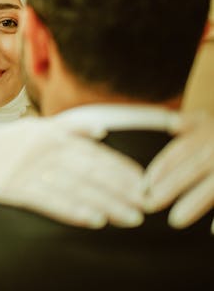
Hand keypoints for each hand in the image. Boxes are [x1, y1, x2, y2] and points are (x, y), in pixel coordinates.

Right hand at [0, 117, 144, 228]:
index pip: (94, 152)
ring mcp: (31, 169)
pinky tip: (93, 220)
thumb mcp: (38, 125)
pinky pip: (49, 201)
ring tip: (129, 217)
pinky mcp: (17, 188)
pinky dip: (72, 210)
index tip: (142, 183)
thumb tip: (101, 130)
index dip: (120, 168)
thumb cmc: (7, 141)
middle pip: (90, 171)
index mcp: (53, 134)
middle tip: (144, 204)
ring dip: (105, 203)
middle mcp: (46, 150)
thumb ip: (71, 128)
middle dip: (120, 188)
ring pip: (75, 187)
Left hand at [144, 112, 213, 232]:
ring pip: (213, 185)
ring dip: (195, 201)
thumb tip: (172, 124)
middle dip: (171, 186)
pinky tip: (213, 231)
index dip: (162, 167)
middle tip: (150, 204)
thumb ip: (190, 122)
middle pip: (194, 168)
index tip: (144, 185)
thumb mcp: (209, 120)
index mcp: (208, 133)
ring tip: (175, 220)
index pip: (181, 150)